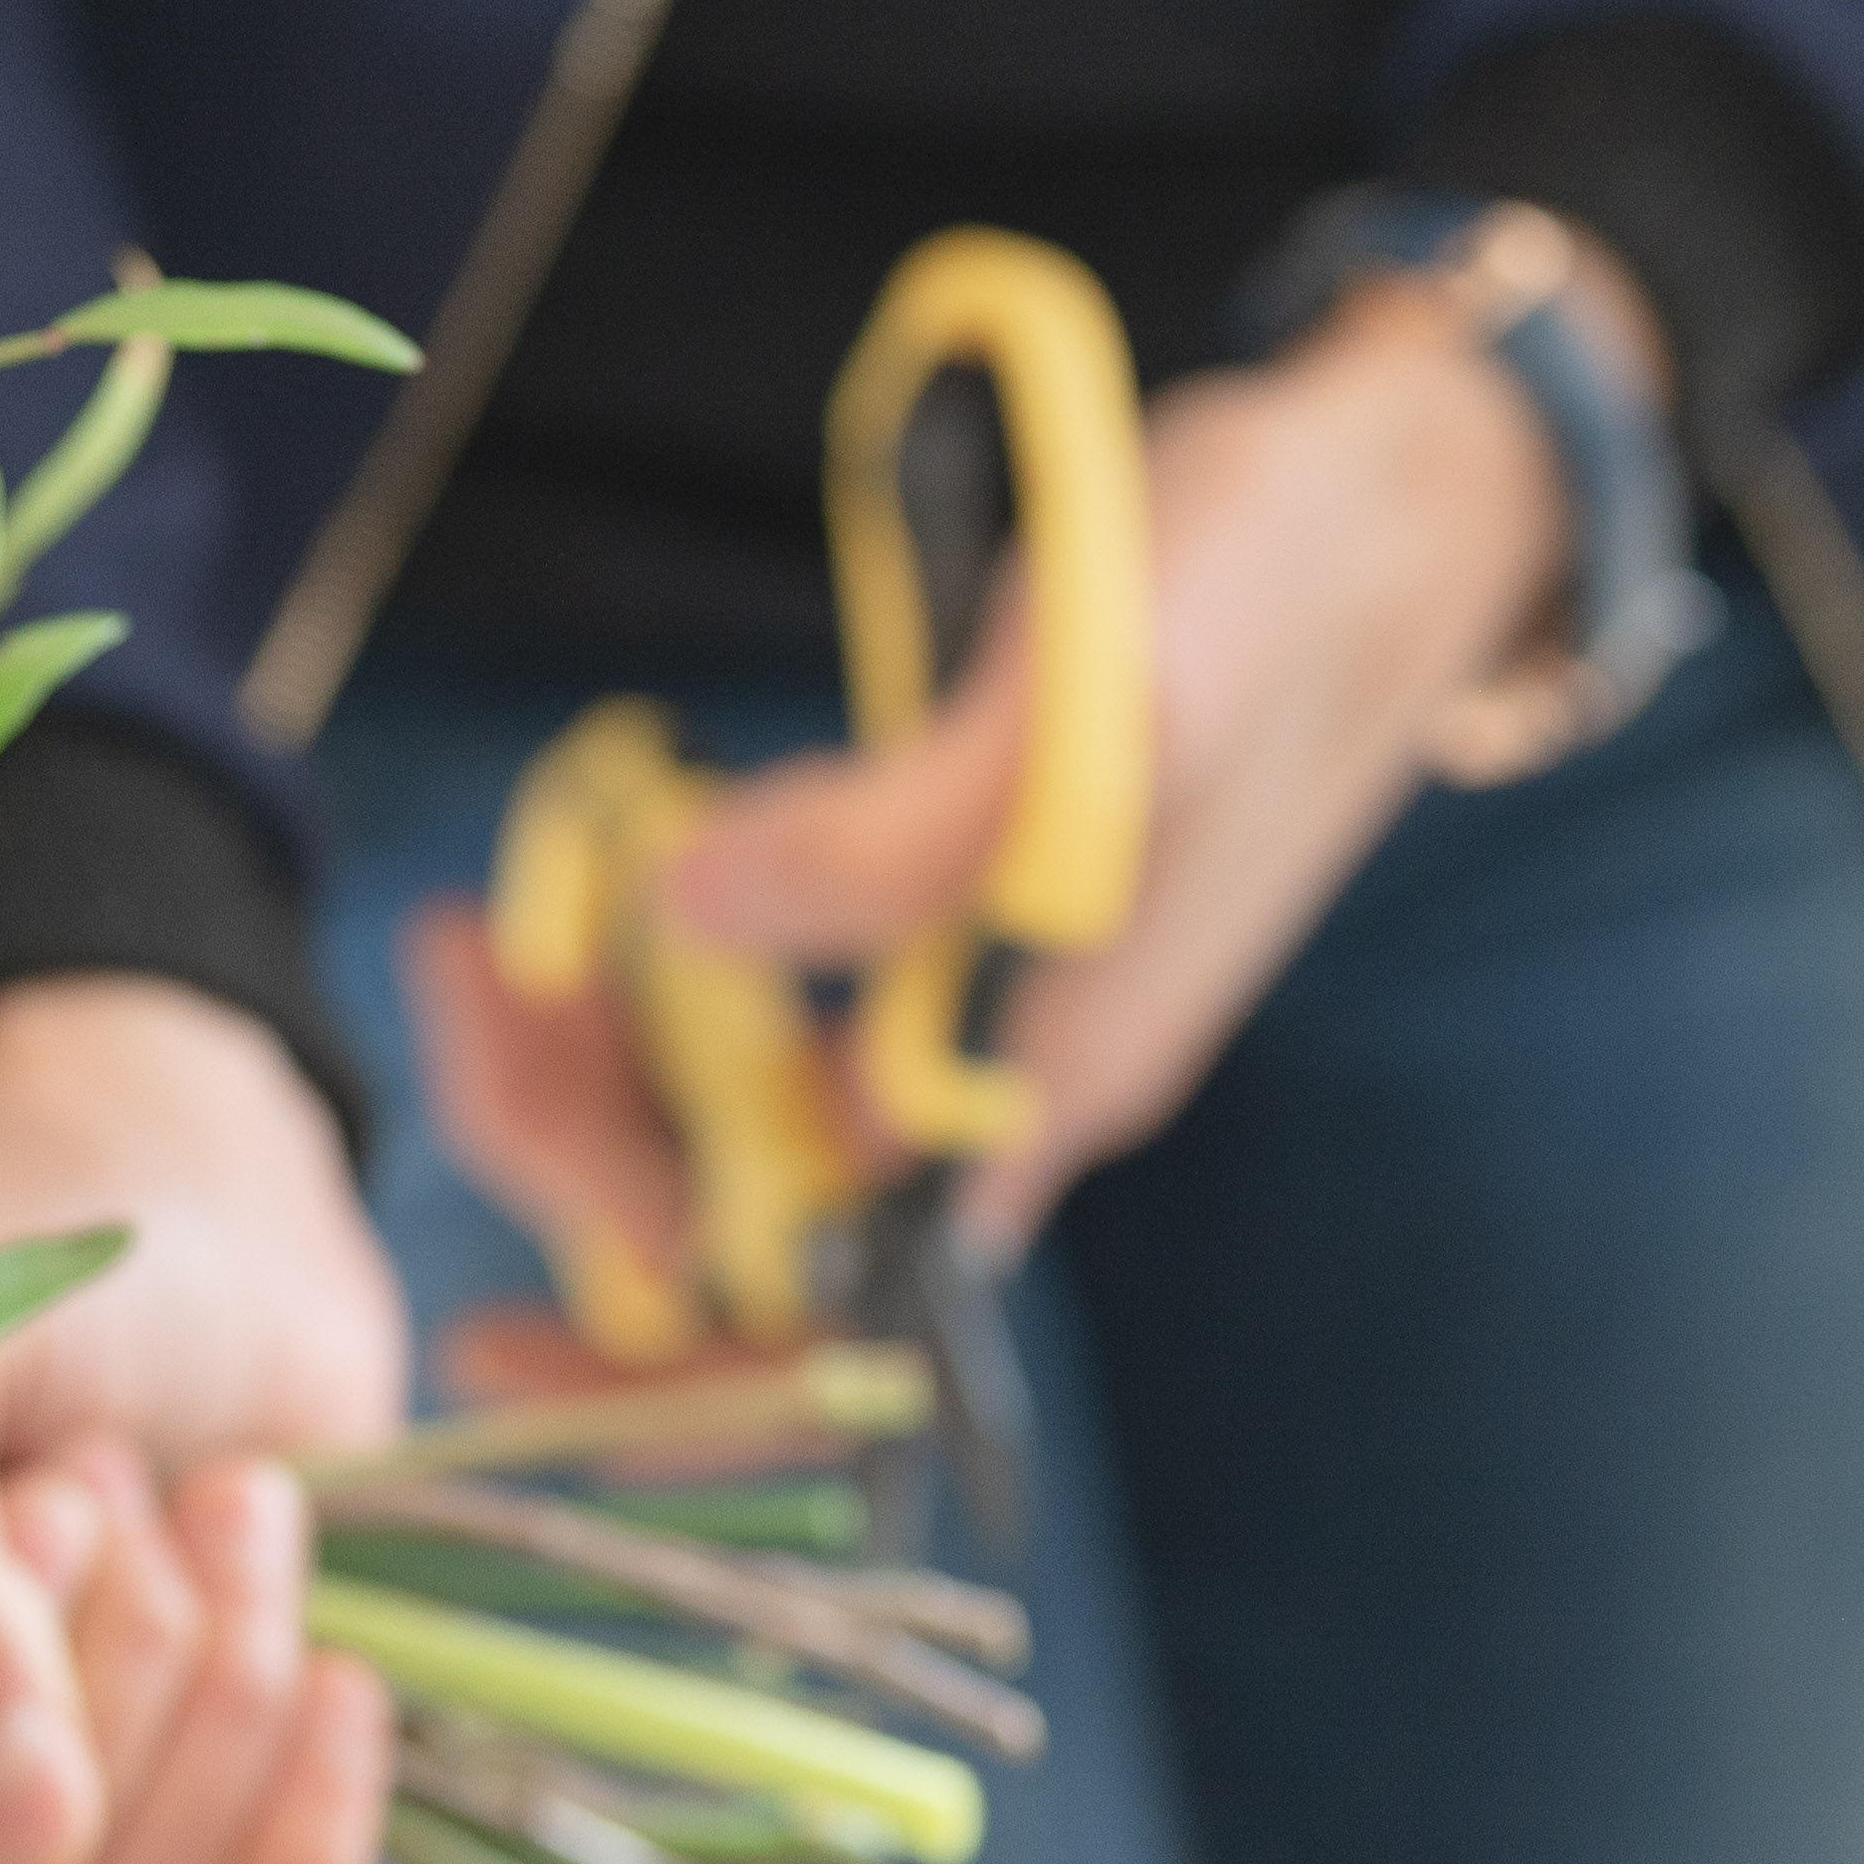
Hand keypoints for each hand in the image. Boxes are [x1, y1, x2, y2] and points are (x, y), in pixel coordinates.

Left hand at [421, 265, 1633, 1278]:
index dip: (643, 1369)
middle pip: (727, 1219)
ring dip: (577, 1052)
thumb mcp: (1103, 694)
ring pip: (717, 1112)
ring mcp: (961, 1002)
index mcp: (1040, 1084)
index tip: (483, 1330)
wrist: (1405, 493)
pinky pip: (748, 1004)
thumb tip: (689, 908)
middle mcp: (991, 1081)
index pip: (824, 1330)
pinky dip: (637, 972)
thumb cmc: (1277, 580)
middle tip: (459, 964)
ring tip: (479, 925)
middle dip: (562, 1138)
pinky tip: (576, 879)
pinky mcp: (936, 910)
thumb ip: (906, 828)